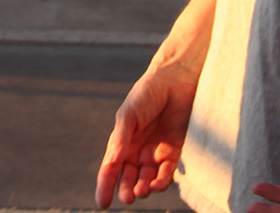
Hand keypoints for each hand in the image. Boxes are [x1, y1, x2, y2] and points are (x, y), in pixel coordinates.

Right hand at [95, 61, 200, 207]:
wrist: (176, 79)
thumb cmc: (147, 93)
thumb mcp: (128, 115)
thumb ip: (121, 138)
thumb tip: (111, 162)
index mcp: (122, 142)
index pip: (111, 168)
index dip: (105, 186)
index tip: (103, 204)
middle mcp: (138, 150)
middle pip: (129, 178)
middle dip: (127, 190)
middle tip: (128, 197)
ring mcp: (156, 152)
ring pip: (148, 179)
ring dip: (144, 188)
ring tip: (142, 190)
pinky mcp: (175, 150)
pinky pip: (167, 172)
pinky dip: (162, 181)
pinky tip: (158, 184)